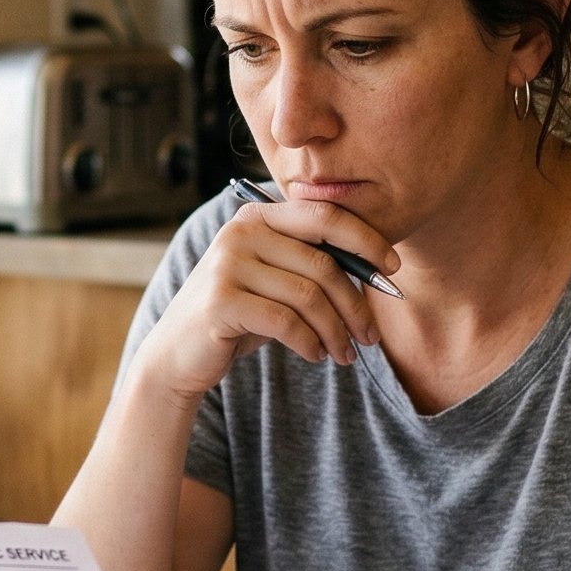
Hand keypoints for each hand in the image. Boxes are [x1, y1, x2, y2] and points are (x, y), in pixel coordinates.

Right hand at [129, 200, 398, 403]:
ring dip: (336, 331)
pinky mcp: (221, 301)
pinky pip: (286, 322)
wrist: (179, 353)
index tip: (391, 270)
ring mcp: (227, 264)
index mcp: (258, 216)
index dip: (366, 239)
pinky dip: (310, 342)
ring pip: (309, 296)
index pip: (324, 216)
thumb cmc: (239, 315)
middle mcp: (241, 232)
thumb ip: (312, 263)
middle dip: (356, 304)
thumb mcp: (275, 280)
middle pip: (323, 264)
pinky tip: (317, 355)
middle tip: (370, 337)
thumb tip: (378, 268)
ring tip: (345, 354)